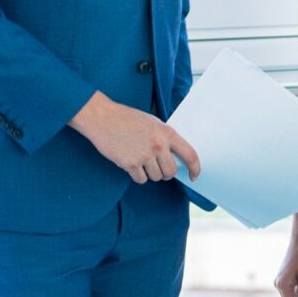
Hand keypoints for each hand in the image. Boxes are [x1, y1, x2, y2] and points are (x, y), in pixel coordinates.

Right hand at [69, 91, 199, 183]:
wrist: (102, 117)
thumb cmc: (127, 118)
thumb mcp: (153, 122)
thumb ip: (165, 138)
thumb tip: (175, 156)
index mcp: (167, 133)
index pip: (190, 155)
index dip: (195, 168)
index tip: (194, 176)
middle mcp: (158, 145)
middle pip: (171, 171)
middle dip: (166, 173)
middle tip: (159, 168)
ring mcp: (144, 155)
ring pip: (156, 177)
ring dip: (151, 174)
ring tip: (142, 162)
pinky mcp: (130, 164)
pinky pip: (141, 179)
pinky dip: (138, 176)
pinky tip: (132, 166)